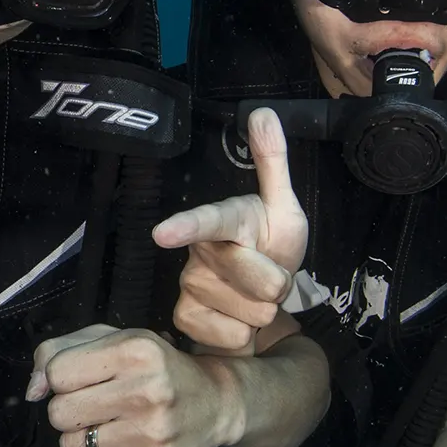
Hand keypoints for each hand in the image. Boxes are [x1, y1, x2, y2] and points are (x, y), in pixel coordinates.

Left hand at [29, 325, 238, 446]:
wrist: (215, 402)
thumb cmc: (155, 367)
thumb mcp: (111, 339)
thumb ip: (59, 352)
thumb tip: (32, 390)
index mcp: (134, 350)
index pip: (56, 373)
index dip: (60, 377)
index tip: (82, 378)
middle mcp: (147, 390)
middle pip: (60, 413)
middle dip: (69, 410)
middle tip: (96, 404)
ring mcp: (152, 432)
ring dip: (82, 438)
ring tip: (109, 424)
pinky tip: (119, 445)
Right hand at [152, 109, 307, 354]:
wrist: (261, 296)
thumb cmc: (271, 246)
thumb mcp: (283, 207)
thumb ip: (273, 163)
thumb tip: (262, 112)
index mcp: (225, 219)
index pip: (207, 222)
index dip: (185, 228)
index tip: (163, 234)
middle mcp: (200, 250)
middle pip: (256, 279)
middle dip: (277, 284)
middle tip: (272, 277)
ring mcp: (189, 285)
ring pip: (246, 311)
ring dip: (261, 311)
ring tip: (252, 297)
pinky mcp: (185, 317)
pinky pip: (229, 335)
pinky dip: (243, 334)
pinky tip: (234, 318)